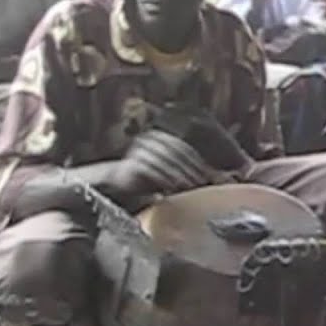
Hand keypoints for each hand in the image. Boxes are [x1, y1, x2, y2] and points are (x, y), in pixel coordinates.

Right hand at [109, 130, 226, 198]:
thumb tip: (209, 175)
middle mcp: (149, 139)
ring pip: (166, 161)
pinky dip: (165, 179)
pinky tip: (174, 188)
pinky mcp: (133, 163)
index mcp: (160, 136)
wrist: (116, 181)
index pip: (182, 148)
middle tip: (202, 182)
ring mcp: (140, 150)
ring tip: (190, 186)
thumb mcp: (167, 170)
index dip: (196, 161)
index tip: (207, 174)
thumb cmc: (147, 177)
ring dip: (180, 174)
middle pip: (176, 153)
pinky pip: (153, 170)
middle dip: (190, 168)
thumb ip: (182, 167)